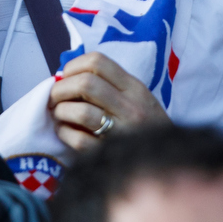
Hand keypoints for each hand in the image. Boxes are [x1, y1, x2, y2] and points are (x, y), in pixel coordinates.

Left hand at [48, 51, 168, 150]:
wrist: (167, 159)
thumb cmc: (145, 125)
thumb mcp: (136, 97)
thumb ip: (108, 85)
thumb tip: (63, 77)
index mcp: (134, 88)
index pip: (98, 62)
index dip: (73, 66)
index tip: (65, 76)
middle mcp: (130, 107)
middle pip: (86, 84)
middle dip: (61, 89)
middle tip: (55, 97)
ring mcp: (122, 132)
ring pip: (81, 112)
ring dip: (61, 111)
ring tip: (60, 115)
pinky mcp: (111, 153)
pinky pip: (79, 140)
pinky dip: (65, 134)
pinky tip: (66, 132)